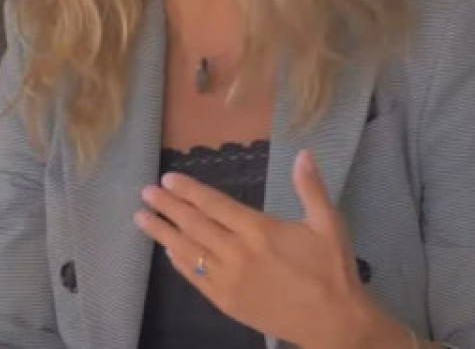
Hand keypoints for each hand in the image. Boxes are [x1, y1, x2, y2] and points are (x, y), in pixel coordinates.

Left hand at [134, 149, 381, 348]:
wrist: (332, 322)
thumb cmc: (331, 270)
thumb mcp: (328, 223)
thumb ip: (310, 187)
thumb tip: (302, 153)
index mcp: (258, 230)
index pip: (214, 204)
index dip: (189, 191)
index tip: (168, 179)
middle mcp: (237, 253)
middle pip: (194, 225)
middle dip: (168, 207)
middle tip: (146, 193)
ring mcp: (228, 280)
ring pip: (188, 252)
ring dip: (164, 233)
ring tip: (142, 218)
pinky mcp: (227, 302)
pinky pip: (195, 278)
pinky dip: (179, 262)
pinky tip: (168, 251)